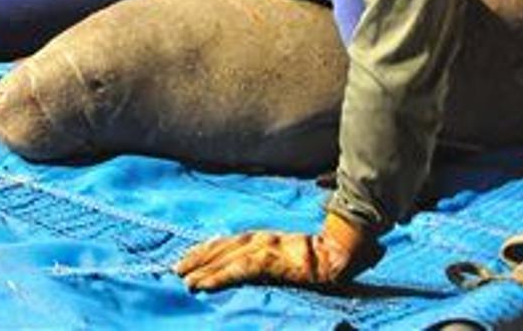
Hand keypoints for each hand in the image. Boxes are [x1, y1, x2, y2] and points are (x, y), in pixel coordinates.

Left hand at [176, 214, 369, 291]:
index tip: (193, 256)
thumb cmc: (326, 258)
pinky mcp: (270, 260)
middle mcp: (263, 239)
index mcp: (268, 239)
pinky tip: (200, 284)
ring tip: (183, 276)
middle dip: (199, 256)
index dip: (212, 249)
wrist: (344, 254)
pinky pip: (237, 270)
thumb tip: (270, 266)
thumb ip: (280, 262)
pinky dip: (216, 276)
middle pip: (223, 246)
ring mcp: (266, 248)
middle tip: (178, 267)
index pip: (233, 242)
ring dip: (201, 266)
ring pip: (225, 256)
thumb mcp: (296, 259)